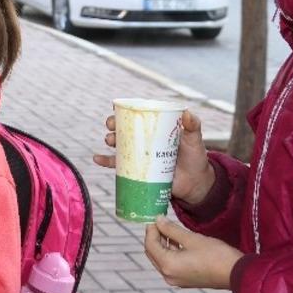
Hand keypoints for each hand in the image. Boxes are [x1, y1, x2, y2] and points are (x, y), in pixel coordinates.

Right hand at [94, 110, 215, 206]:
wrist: (195, 183)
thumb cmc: (195, 157)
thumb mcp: (195, 139)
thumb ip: (193, 126)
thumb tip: (187, 112)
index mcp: (156, 128)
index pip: (138, 116)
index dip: (125, 111)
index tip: (117, 109)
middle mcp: (145, 139)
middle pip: (125, 128)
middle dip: (114, 125)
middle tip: (112, 126)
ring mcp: (140, 155)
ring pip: (119, 145)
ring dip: (110, 140)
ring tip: (110, 140)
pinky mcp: (137, 171)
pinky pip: (117, 166)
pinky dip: (106, 161)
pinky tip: (97, 159)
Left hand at [144, 216, 241, 289]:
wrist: (236, 273)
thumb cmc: (216, 255)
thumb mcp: (191, 238)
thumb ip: (171, 229)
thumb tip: (158, 220)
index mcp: (168, 265)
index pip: (150, 244)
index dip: (151, 229)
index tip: (155, 217)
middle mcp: (168, 275)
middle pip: (152, 253)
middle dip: (154, 236)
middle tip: (159, 221)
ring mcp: (176, 280)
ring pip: (160, 259)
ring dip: (162, 244)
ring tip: (168, 228)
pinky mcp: (184, 280)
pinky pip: (170, 265)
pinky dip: (170, 252)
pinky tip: (177, 241)